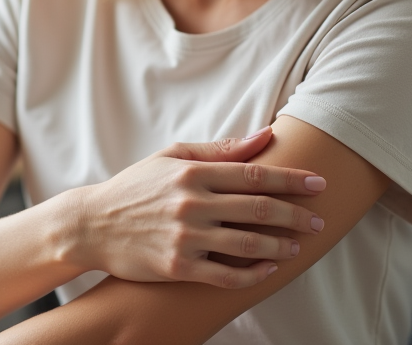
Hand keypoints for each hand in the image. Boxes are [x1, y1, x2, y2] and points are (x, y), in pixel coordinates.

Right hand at [67, 127, 326, 288]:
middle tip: (319, 221)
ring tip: (297, 247)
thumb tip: (264, 136)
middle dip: (295, 216)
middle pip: (259, 209)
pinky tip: (267, 269)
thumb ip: (220, 150)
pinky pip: (225, 275)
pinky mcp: (178, 267)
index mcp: (193, 172)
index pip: (255, 174)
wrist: (92, 225)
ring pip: (248, 244)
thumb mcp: (172, 157)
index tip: (318, 184)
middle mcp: (192, 203)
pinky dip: (252, 274)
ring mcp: (185, 237)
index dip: (292, 179)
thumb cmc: (135, 187)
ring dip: (280, 247)